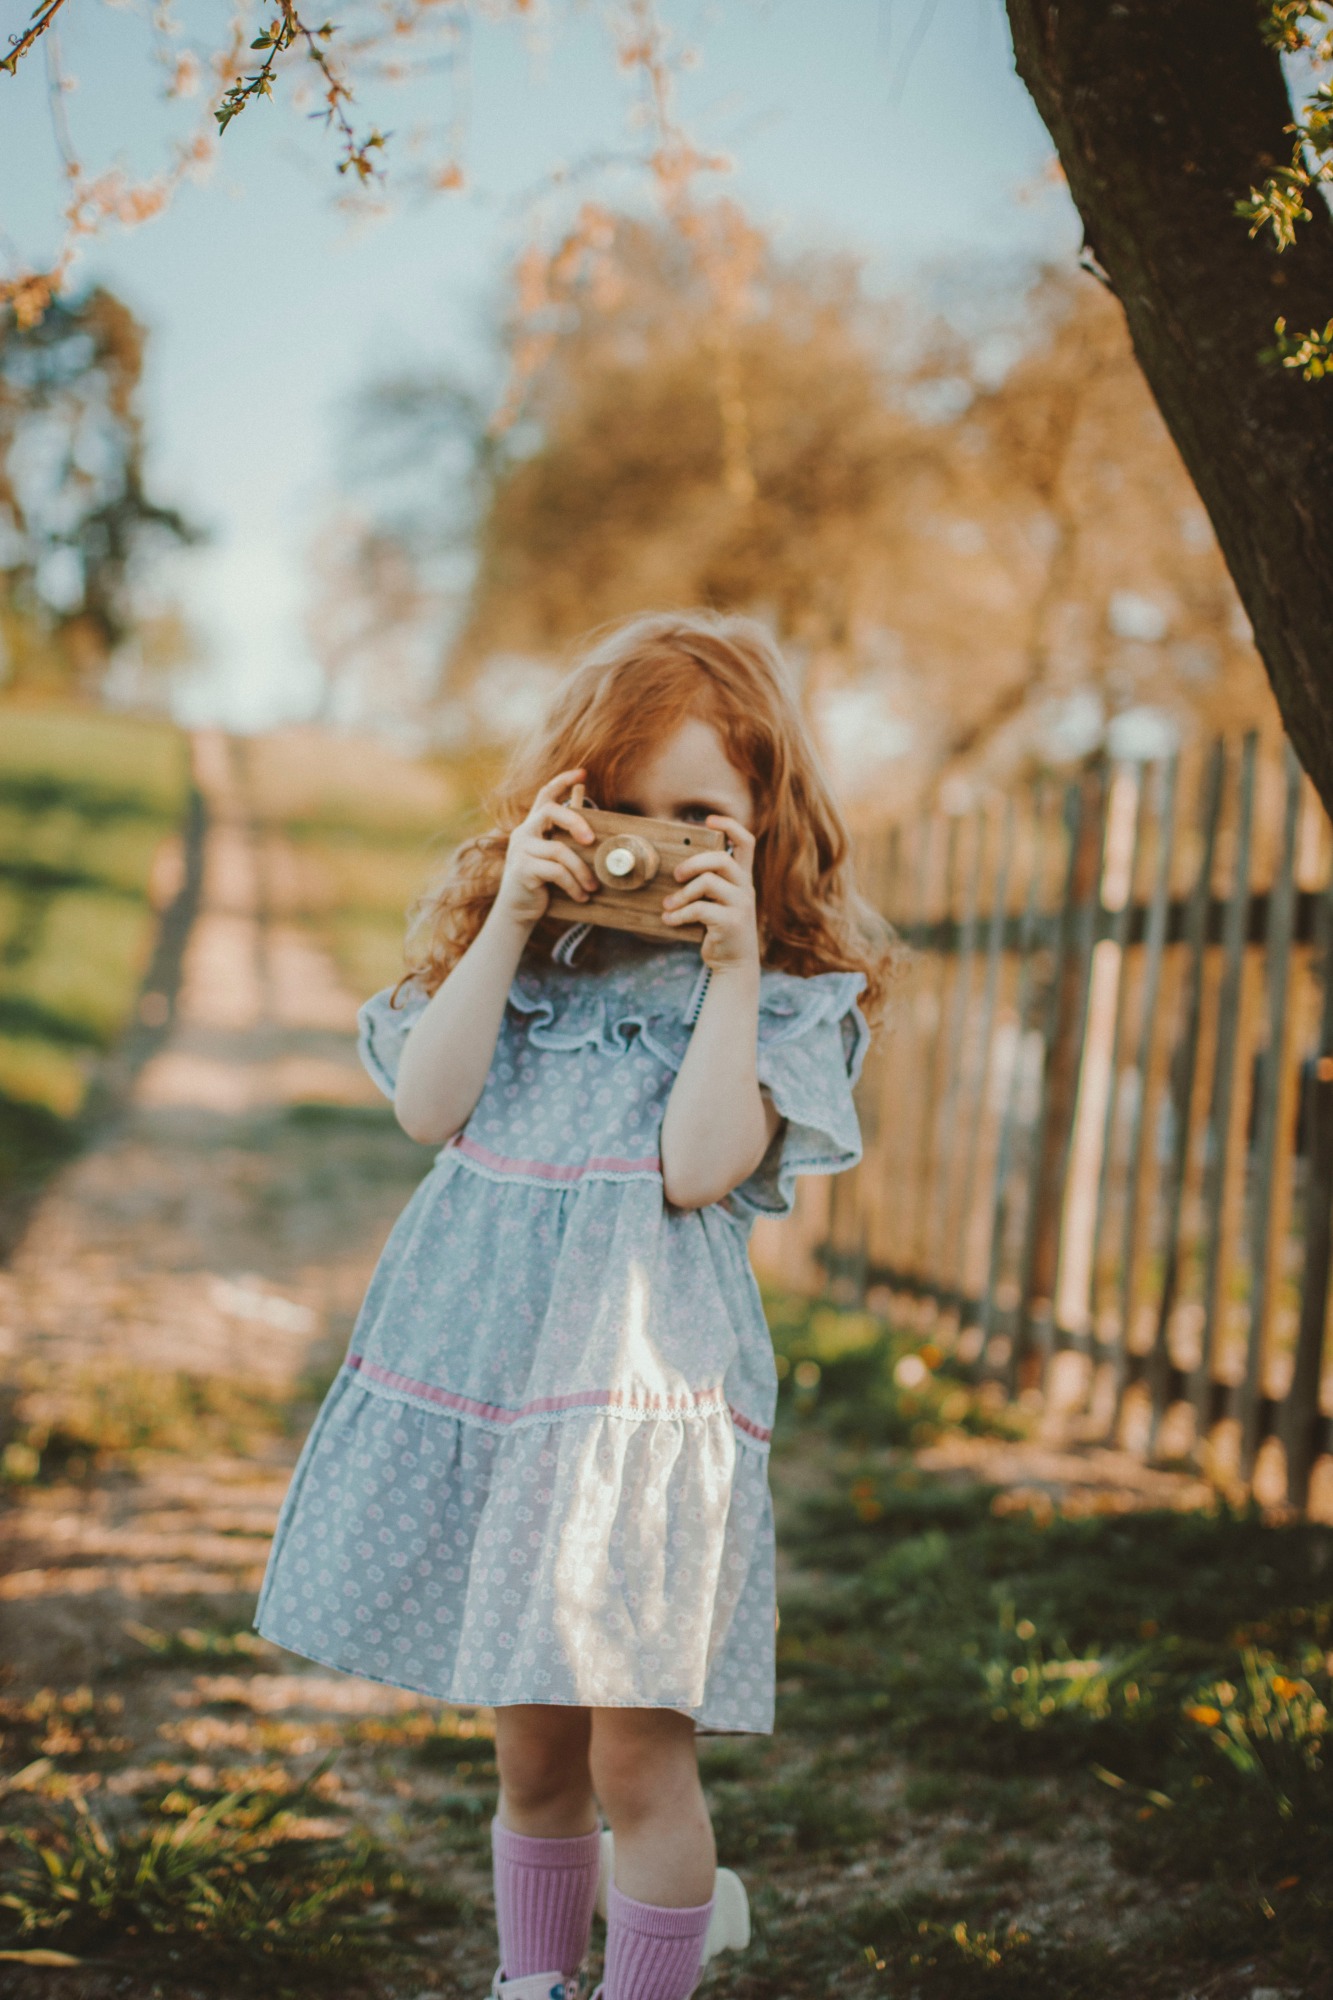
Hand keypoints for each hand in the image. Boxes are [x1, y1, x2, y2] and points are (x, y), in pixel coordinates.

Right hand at [493, 768, 595, 929]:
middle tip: (592, 840)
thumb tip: (597, 836)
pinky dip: (574, 885)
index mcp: (533, 827)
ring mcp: (521, 850)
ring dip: (582, 870)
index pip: (545, 795)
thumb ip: (567, 844)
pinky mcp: (522, 869)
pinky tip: (581, 896)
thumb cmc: (542, 885)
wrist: (517, 912)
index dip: (563, 781)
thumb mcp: (555, 861)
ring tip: (593, 887)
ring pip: (560, 850)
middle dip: (576, 822)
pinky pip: (556, 872)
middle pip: (551, 811)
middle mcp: (524, 833)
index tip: (583, 773)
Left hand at [661, 816, 760, 973]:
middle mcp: (745, 888)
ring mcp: (740, 905)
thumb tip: (675, 867)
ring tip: (668, 905)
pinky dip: (679, 914)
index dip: (729, 825)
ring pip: (707, 883)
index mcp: (742, 878)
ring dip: (681, 894)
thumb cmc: (719, 928)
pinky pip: (700, 909)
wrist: (734, 964)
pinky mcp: (731, 923)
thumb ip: (709, 883)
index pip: (746, 842)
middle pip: (721, 859)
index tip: (708, 820)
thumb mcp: (719, 902)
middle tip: (676, 875)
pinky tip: (669, 920)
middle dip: (693, 863)